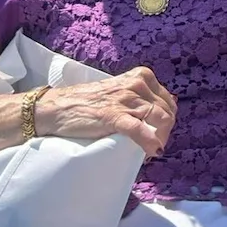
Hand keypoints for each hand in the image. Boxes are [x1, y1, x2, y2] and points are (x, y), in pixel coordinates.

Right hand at [34, 66, 175, 156]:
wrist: (58, 107)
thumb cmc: (89, 102)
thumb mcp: (121, 90)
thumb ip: (142, 95)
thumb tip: (168, 106)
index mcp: (141, 76)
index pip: (168, 101)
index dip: (167, 120)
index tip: (159, 132)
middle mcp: (138, 84)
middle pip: (167, 112)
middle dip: (165, 131)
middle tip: (155, 144)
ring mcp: (127, 99)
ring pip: (160, 120)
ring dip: (159, 139)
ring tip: (151, 149)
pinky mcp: (114, 116)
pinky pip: (141, 131)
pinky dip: (149, 142)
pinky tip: (151, 151)